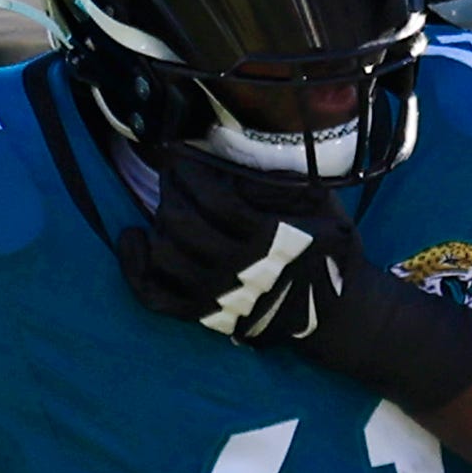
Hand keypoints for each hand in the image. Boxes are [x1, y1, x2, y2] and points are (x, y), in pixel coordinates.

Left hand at [121, 145, 359, 346]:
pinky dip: (134, 265)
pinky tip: (134, 237)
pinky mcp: (203, 316)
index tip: (182, 156)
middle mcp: (241, 271)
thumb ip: (290, 185)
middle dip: (171, 190)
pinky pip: (151, 293)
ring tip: (170, 205)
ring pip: (164, 253)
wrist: (337, 315)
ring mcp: (218, 296)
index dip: (191, 174)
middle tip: (174, 175)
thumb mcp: (327, 212)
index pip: (216, 201)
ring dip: (160, 222)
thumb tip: (242, 165)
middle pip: (182, 223)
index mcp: (273, 241)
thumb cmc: (328, 254)